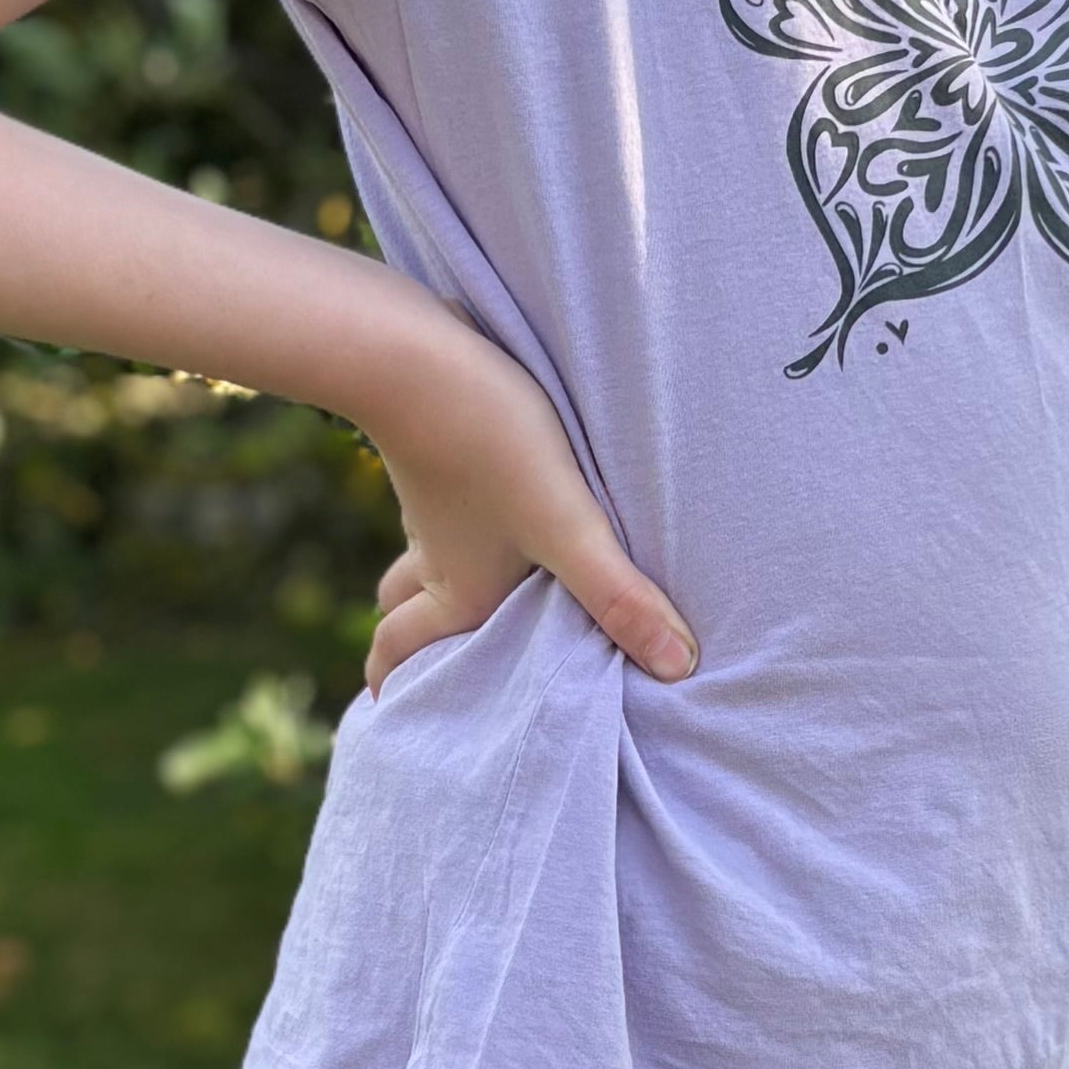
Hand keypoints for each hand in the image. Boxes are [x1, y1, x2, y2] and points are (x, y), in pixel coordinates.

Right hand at [360, 308, 697, 696]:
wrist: (418, 354)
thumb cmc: (491, 445)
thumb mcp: (567, 524)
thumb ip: (619, 595)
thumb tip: (678, 667)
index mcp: (463, 594)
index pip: (405, 651)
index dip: (394, 684)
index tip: (390, 714)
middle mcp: (438, 559)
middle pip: (400, 613)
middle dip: (403, 646)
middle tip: (405, 670)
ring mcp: (431, 506)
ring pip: (416, 560)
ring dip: (420, 586)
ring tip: (440, 598)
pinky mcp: (439, 454)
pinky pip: (436, 508)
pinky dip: (446, 527)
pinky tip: (478, 509)